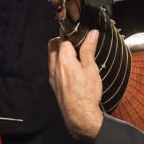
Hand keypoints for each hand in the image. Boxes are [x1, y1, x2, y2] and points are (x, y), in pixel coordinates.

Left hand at [48, 29, 103, 143]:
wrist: (80, 116)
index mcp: (64, 60)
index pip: (63, 38)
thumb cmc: (87, 94)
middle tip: (75, 41)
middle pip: (53, 45)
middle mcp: (55, 66)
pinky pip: (53, 67)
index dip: (69, 31)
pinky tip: (72, 68)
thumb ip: (89, 50)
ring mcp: (53, 76)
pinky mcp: (54, 84)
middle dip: (62, 40)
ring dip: (60, 51)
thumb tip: (91, 33)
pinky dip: (60, 62)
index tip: (76, 27)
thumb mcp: (91, 69)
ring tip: (75, 54)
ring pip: (52, 56)